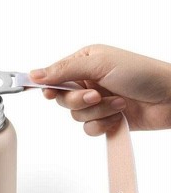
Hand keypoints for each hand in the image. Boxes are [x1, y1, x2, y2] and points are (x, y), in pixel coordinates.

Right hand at [30, 44, 170, 135]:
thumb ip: (64, 69)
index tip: (48, 93)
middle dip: (79, 100)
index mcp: (84, 63)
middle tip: (95, 95)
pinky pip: (88, 129)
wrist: (169, 99)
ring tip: (118, 103)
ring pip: (75, 116)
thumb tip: (34, 74)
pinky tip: (118, 116)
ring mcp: (95, 102)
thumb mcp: (99, 63)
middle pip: (62, 100)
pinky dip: (103, 124)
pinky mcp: (104, 120)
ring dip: (98, 112)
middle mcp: (87, 82)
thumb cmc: (141, 74)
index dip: (48, 86)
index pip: (55, 76)